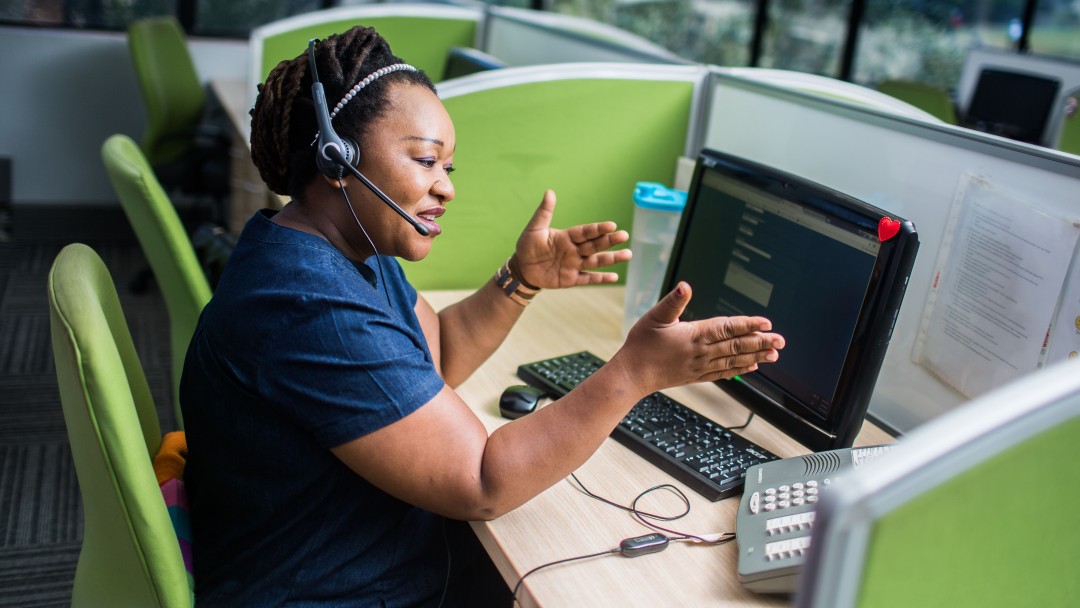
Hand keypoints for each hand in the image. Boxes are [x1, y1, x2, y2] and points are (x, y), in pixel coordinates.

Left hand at [511, 190, 630, 288]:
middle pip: (595, 245)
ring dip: (611, 258)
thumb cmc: (528, 246)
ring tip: (628, 254)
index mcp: (568, 236)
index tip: (612, 225)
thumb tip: (549, 192)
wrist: (521, 268)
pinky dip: (601, 278)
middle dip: (609, 241)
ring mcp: (574, 265)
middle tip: (624, 235)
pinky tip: (614, 277)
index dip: (598, 229)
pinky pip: (588, 278)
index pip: (586, 232)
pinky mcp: (571, 279)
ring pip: (596, 261)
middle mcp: (575, 250)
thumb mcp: (535, 228)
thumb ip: (544, 212)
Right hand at [612, 282, 784, 394]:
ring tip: (774, 355)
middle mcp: (702, 352)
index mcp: (694, 335)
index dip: (748, 325)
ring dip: (756, 356)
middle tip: (781, 341)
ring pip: (734, 361)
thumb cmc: (641, 344)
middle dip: (761, 342)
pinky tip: (752, 367)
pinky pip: (724, 373)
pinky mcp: (697, 375)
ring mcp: (701, 365)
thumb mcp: (655, 317)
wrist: (633, 375)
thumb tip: (685, 286)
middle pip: (737, 346)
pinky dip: (740, 370)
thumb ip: (673, 301)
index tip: (766, 323)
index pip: (728, 328)